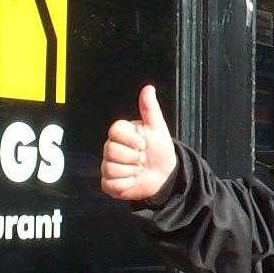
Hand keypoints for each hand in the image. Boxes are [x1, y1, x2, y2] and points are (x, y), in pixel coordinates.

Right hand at [101, 85, 178, 202]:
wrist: (165, 174)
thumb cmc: (159, 149)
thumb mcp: (157, 128)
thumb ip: (150, 109)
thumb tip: (148, 88)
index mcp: (120, 134)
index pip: (114, 131)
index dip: (131, 139)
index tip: (143, 144)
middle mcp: (110, 149)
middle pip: (111, 151)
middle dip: (133, 157)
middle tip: (142, 158)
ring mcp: (108, 166)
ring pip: (111, 168)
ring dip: (131, 172)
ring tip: (139, 170)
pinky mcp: (109, 184)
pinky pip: (111, 184)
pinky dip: (126, 184)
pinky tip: (133, 181)